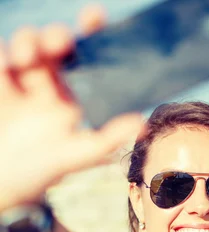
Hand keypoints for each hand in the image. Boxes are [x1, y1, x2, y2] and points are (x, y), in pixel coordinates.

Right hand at [0, 5, 143, 210]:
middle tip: (59, 44)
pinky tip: (5, 65)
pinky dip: (1, 55)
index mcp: (71, 96)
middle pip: (53, 46)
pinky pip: (0, 58)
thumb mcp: (76, 156)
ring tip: (24, 59)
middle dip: (55, 37)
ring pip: (26, 45)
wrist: (3, 185)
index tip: (95, 16)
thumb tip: (142, 123)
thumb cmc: (42, 172)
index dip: (91, 34)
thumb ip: (106, 139)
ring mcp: (22, 84)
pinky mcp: (1, 87)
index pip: (85, 60)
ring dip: (27, 42)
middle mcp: (49, 86)